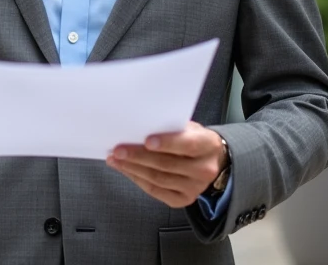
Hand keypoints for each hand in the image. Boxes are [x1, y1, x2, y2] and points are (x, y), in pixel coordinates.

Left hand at [107, 121, 226, 207]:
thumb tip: (140, 129)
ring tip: (116, 159)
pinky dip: (138, 179)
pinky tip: (126, 170)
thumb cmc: (194, 140)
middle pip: (167, 164)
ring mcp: (194, 188)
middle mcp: (205, 170)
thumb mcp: (190, 128)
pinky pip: (155, 191)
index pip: (187, 145)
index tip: (146, 140)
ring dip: (133, 169)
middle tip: (118, 150)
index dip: (167, 143)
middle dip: (139, 157)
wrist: (212, 161)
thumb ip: (171, 128)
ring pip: (158, 179)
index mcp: (208, 145)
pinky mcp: (183, 200)